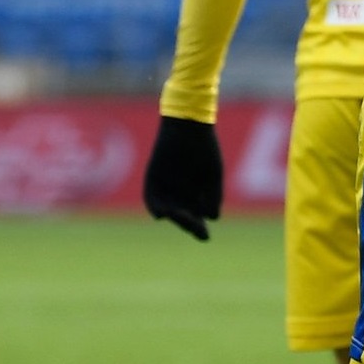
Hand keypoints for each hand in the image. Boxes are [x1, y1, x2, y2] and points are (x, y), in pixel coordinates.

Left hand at [143, 115, 222, 240]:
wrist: (188, 125)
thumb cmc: (204, 148)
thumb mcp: (213, 173)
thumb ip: (213, 195)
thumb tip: (213, 217)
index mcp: (194, 193)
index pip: (195, 216)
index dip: (198, 228)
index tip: (205, 237)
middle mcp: (177, 193)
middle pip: (181, 215)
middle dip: (188, 224)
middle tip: (196, 229)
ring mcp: (164, 187)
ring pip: (167, 208)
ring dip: (175, 216)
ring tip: (184, 219)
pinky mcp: (151, 178)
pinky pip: (150, 198)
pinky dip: (156, 206)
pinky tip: (165, 213)